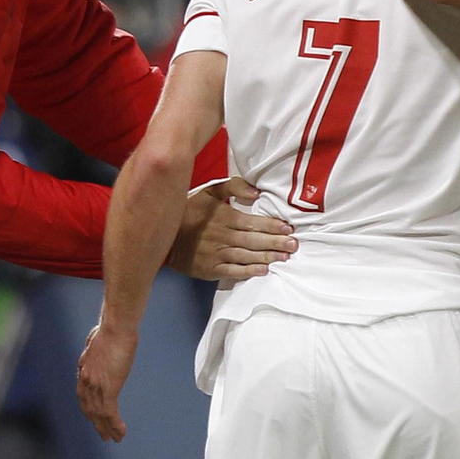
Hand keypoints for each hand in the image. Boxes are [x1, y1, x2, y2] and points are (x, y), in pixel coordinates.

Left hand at [77, 321, 138, 441]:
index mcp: (84, 370)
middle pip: (90, 409)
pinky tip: (121, 432)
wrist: (115, 328)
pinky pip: (110, 413)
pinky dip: (115, 425)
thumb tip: (96, 347)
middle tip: (104, 436)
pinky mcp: (108, 388)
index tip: (95, 417)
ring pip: (100, 414)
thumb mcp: (97, 342)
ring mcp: (96, 386)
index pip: (84, 396)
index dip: (90, 409)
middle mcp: (86, 381)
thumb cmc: (110, 329)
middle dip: (97, 424)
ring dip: (108, 428)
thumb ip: (95, 351)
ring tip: (115, 439)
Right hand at [168, 178, 296, 280]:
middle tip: (294, 245)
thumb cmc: (189, 211)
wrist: (165, 237)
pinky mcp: (211, 269)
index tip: (288, 228)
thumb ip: (233, 187)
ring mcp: (217, 254)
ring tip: (284, 257)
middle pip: (253, 240)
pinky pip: (233, 271)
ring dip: (267, 256)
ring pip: (247, 256)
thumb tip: (256, 193)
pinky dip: (249, 271)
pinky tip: (263, 270)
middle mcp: (222, 236)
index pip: (252, 222)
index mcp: (223, 217)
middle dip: (275, 242)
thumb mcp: (208, 192)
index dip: (272, 225)